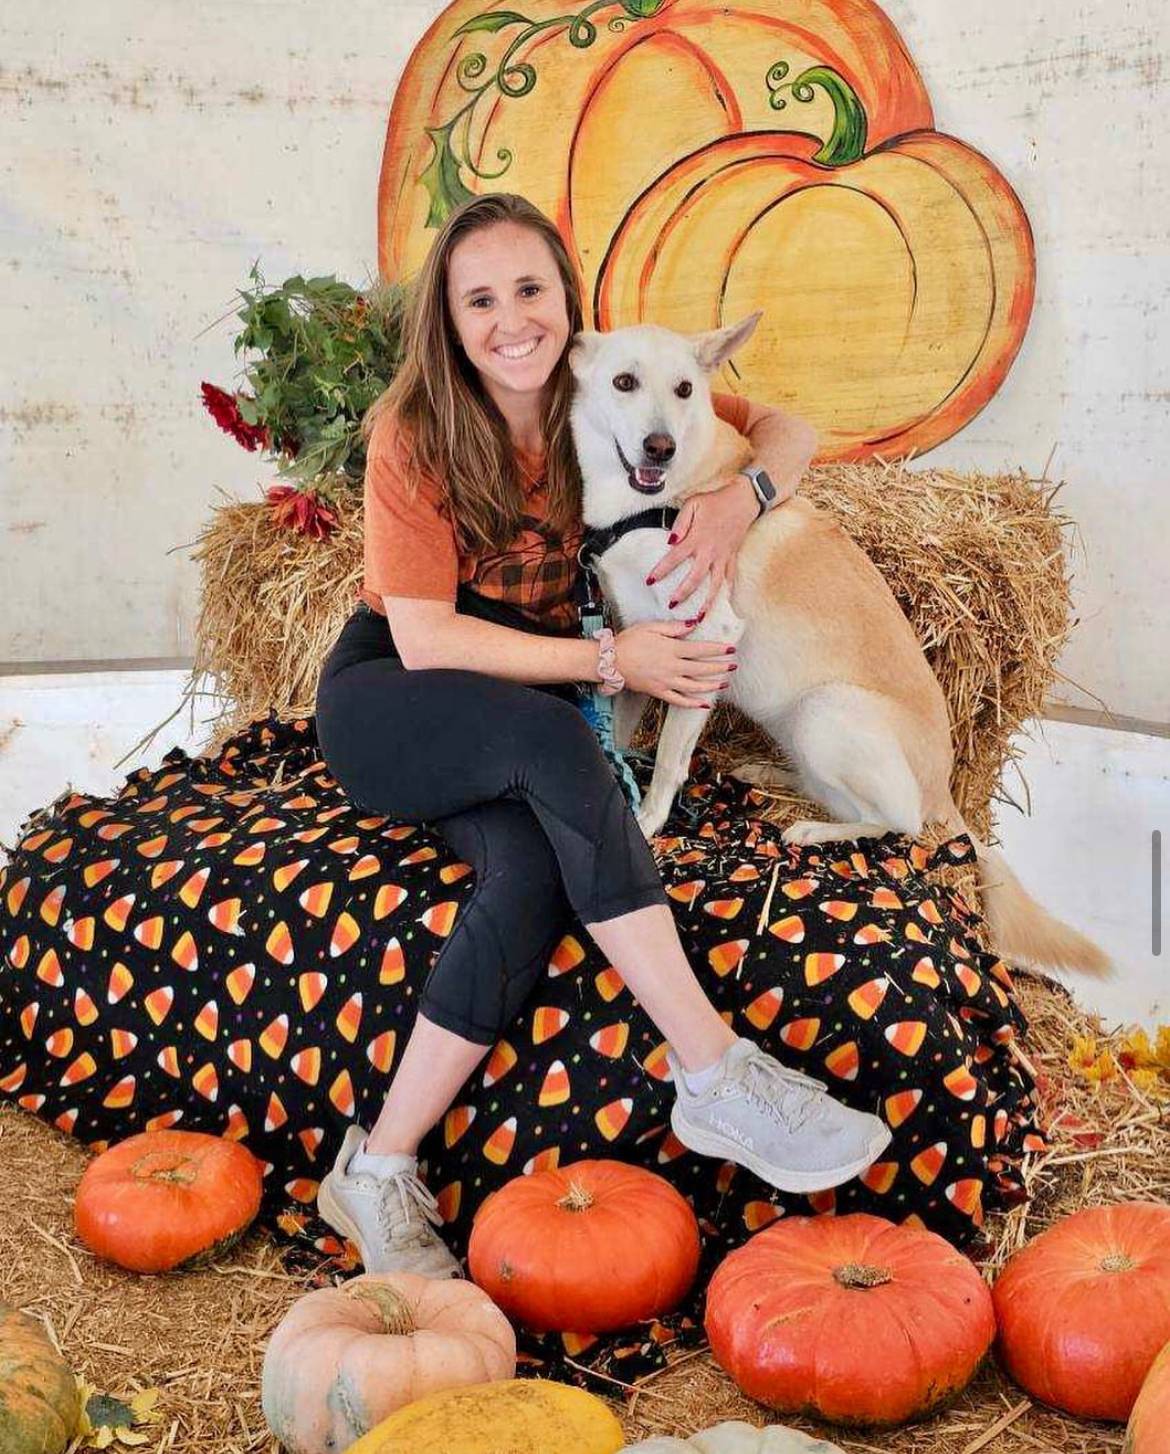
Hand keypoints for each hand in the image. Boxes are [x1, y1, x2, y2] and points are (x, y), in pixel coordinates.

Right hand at [614, 619, 736, 708]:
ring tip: (723, 683)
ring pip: (694, 687)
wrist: (610, 662)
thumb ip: (674, 627)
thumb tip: (693, 624)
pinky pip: (679, 701)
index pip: (701, 650)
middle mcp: (672, 667)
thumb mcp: (650, 627)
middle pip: (701, 669)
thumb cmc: (629, 641)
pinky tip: (704, 704)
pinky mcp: (658, 692)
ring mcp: (666, 682)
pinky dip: (693, 704)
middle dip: (720, 668)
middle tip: (733, 666)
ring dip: (711, 686)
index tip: (731, 649)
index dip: (718, 650)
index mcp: (671, 649)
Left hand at [645, 473, 757, 619]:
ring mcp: (723, 556)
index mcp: (697, 538)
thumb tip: (671, 542)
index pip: (674, 558)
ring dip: (707, 601)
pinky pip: (731, 577)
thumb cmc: (715, 501)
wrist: (743, 500)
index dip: (661, 570)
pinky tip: (723, 603)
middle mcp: (710, 551)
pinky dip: (727, 590)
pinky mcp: (733, 556)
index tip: (650, 581)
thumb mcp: (693, 504)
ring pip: (715, 584)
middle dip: (683, 593)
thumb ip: (680, 523)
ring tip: (699, 616)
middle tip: (672, 605)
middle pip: (695, 578)